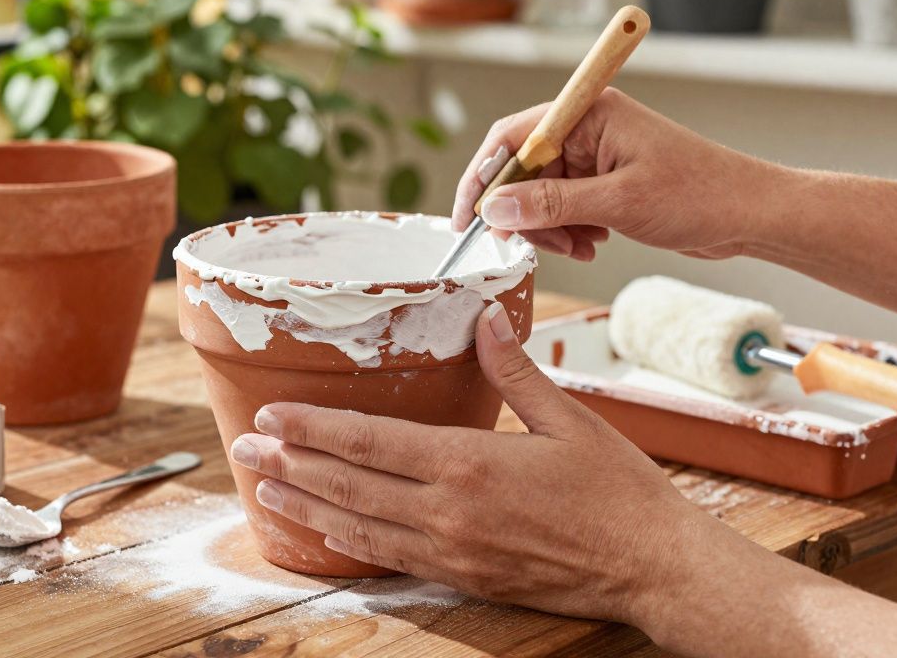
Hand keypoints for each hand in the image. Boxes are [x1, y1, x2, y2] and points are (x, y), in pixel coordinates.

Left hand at [228, 301, 732, 625]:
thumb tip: (485, 319)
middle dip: (290, 465)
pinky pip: (392, 559)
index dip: (314, 429)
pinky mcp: (465, 578)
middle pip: (349, 486)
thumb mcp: (569, 419)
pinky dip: (351, 544)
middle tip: (243, 449)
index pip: (369, 442)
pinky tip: (327, 533)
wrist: (653, 568)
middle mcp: (448, 513)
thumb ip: (515, 371)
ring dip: (307, 507)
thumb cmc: (619, 492)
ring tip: (265, 489)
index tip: (272, 418)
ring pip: (359, 528)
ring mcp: (452, 551)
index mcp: (469, 465)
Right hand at [453, 88, 781, 260]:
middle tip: (533, 245)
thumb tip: (495, 210)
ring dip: (549, 228)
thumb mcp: (617, 202)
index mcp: (588, 113)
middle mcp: (587, 129)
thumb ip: (550, 204)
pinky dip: (567, 230)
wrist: (749, 215)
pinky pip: (562, 207)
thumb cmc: (700, 194)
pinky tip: (594, 243)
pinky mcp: (604, 182)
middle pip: (521, 170)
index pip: (511, 137)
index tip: (468, 219)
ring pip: (539, 195)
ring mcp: (595, 156)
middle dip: (523, 213)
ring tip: (580, 246)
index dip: (483, 178)